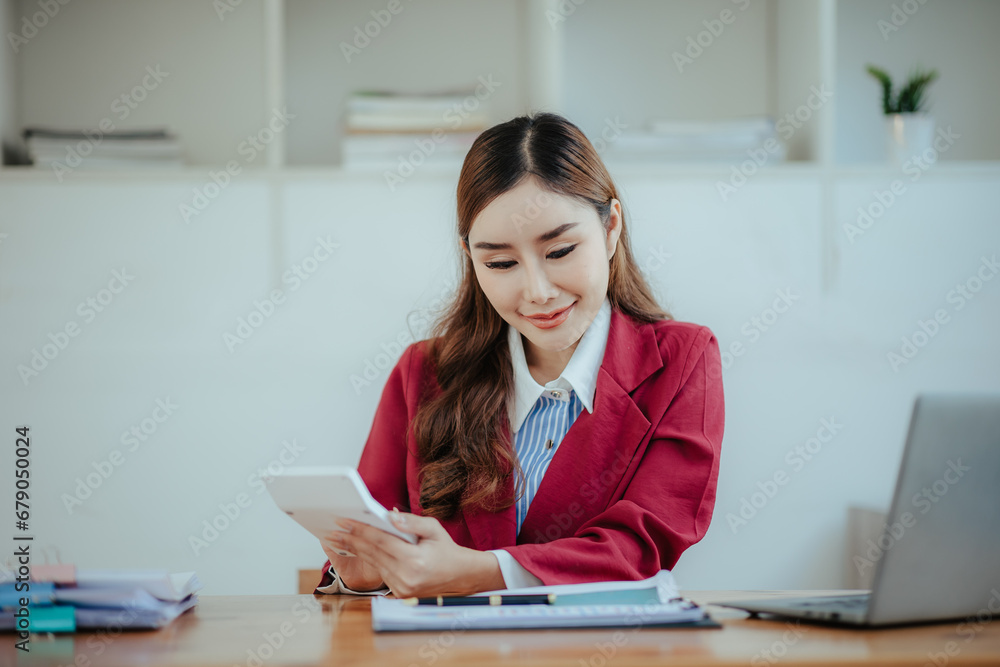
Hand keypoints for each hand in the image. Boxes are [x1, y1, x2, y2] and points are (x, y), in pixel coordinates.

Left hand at [327, 510, 502, 597]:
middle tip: (332, 529)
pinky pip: (379, 571)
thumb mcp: (433, 528)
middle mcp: (406, 577)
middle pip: (372, 554)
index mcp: (415, 560)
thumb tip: (388, 515)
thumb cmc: (446, 549)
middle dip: (350, 540)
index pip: (381, 542)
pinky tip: (355, 549)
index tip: (344, 521)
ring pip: (373, 563)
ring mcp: (401, 587)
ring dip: (354, 550)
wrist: (459, 575)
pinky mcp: (398, 592)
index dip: (360, 530)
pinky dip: (367, 559)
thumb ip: (410, 522)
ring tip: (337, 538)